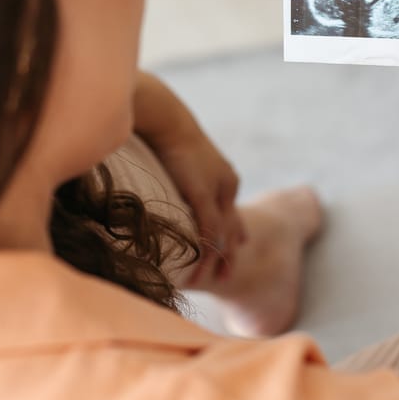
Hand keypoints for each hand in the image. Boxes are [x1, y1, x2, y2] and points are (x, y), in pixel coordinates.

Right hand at [132, 73, 246, 277]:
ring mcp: (217, 191)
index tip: (234, 247)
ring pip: (222, 234)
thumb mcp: (182, 160)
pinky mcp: (203, 194)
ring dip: (216, 260)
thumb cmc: (166, 134)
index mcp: (224, 176)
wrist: (164, 119)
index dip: (233, 232)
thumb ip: (187, 179)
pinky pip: (209, 231)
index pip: (230, 211)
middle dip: (230, 252)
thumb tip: (176, 186)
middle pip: (232, 226)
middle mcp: (226, 185)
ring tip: (211, 280)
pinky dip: (206, 252)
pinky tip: (201, 267)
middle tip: (227, 274)